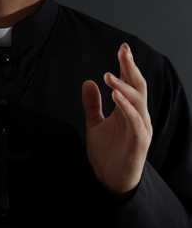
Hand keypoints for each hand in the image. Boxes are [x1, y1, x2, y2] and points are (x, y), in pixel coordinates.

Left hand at [82, 43, 151, 195]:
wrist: (110, 179)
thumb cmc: (107, 152)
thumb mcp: (94, 124)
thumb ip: (92, 105)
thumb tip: (88, 82)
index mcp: (127, 110)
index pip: (129, 83)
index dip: (126, 66)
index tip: (122, 49)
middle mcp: (137, 115)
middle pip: (138, 86)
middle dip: (130, 67)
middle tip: (123, 50)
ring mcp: (140, 127)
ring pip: (137, 101)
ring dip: (124, 86)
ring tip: (110, 74)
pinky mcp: (139, 140)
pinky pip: (134, 120)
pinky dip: (126, 106)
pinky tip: (115, 95)